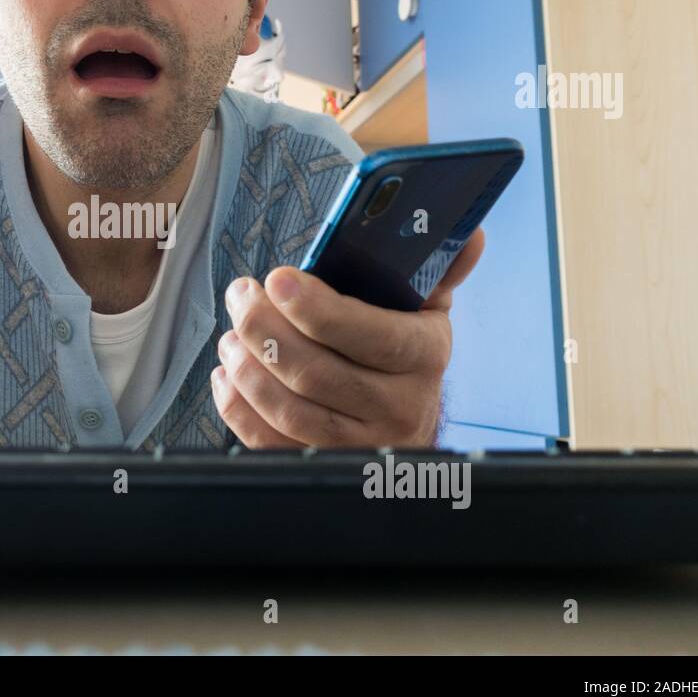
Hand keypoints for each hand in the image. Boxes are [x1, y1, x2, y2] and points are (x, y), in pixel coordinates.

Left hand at [210, 229, 484, 447]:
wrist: (410, 422)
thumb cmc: (405, 351)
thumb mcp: (427, 307)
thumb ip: (437, 266)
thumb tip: (470, 232)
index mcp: (423, 355)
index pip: (368, 335)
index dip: (316, 308)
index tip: (276, 279)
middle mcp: (396, 406)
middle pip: (315, 372)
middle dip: (263, 329)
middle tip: (241, 296)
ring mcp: (359, 442)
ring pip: (290, 410)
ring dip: (248, 368)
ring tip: (232, 335)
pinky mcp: (323, 464)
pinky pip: (271, 443)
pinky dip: (239, 408)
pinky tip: (228, 375)